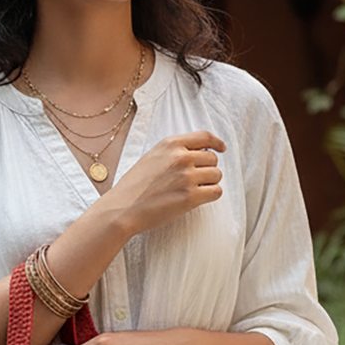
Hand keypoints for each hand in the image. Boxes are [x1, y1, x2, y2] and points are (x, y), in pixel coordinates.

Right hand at [101, 131, 224, 236]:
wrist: (122, 208)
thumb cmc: (135, 186)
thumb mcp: (152, 157)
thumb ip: (174, 151)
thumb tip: (200, 153)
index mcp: (171, 144)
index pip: (204, 136)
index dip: (216, 142)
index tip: (221, 149)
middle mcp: (181, 157)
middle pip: (213, 159)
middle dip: (208, 169)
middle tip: (195, 181)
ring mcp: (186, 177)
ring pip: (217, 175)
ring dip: (210, 183)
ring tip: (192, 190)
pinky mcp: (190, 197)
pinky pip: (216, 192)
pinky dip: (211, 195)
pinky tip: (198, 199)